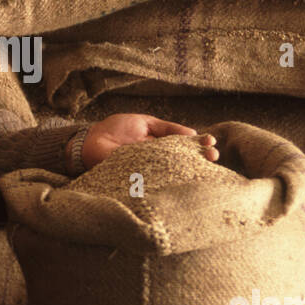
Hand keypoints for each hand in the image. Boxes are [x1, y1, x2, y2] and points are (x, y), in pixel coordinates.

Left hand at [68, 113, 218, 169]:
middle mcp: (158, 160)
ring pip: (174, 172)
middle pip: (184, 161)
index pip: (185, 146)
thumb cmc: (115, 130)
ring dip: (191, 169)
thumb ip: (167, 128)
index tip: (211, 143)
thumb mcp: (145, 122)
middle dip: (201, 159)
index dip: (199, 145)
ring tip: (206, 165)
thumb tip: (192, 134)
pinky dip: (171, 181)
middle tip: (213, 156)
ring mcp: (151, 171)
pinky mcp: (140, 181)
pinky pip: (158, 181)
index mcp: (161, 145)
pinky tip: (184, 177)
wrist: (90, 142)